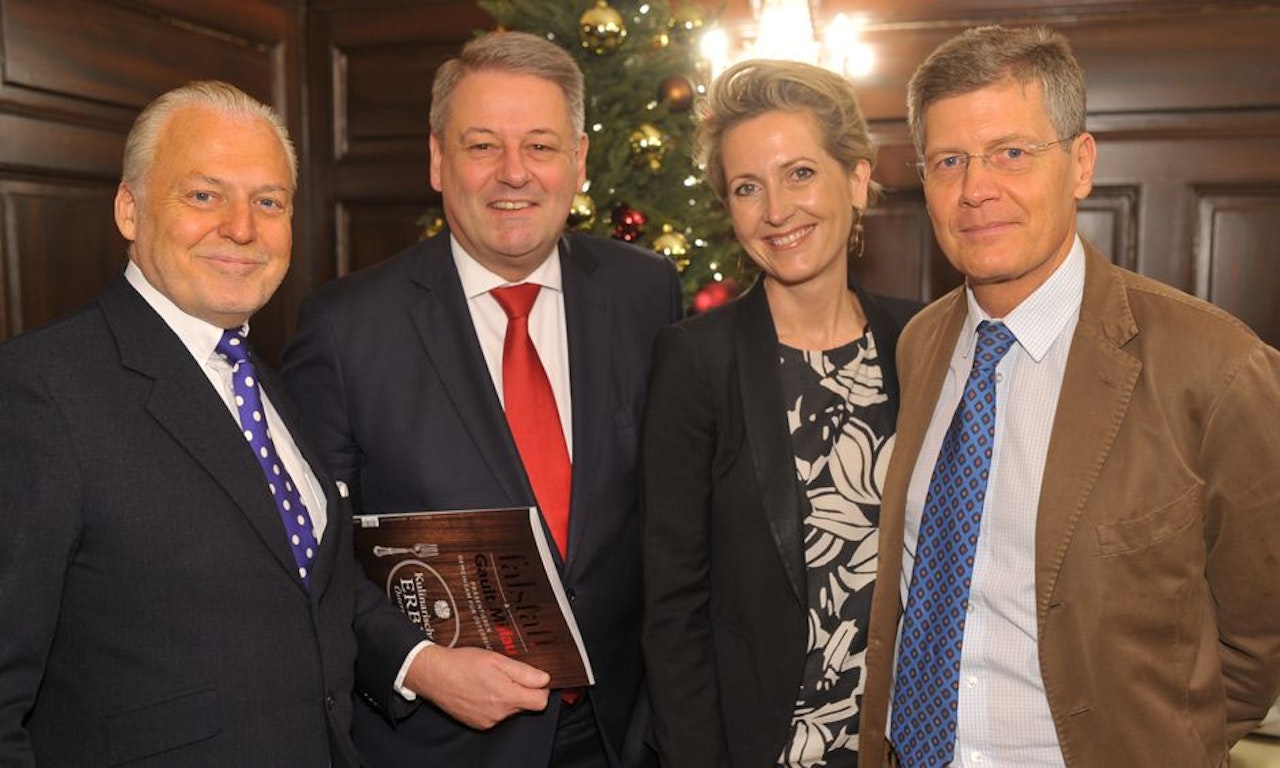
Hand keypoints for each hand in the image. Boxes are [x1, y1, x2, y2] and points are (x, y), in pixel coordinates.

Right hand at [403, 644, 550, 728]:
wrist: (433, 674)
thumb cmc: (462, 664)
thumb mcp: (497, 660)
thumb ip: (523, 672)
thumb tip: (544, 679)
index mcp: (506, 696)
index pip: (541, 701)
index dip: (542, 688)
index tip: (535, 678)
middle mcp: (499, 713)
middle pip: (526, 704)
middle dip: (522, 689)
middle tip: (506, 673)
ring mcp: (488, 720)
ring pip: (510, 709)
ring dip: (506, 696)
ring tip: (490, 680)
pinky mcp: (478, 723)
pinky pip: (496, 714)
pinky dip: (493, 703)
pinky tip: (481, 690)